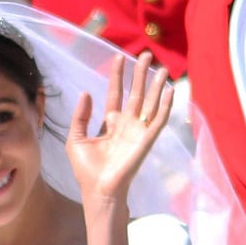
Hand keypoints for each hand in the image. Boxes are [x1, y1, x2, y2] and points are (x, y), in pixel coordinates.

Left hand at [66, 51, 172, 205]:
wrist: (97, 190)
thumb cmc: (86, 169)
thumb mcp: (76, 138)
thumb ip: (80, 116)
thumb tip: (86, 92)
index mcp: (109, 123)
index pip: (116, 93)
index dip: (118, 76)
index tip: (119, 57)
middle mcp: (126, 124)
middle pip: (135, 93)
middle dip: (139, 74)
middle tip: (144, 54)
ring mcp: (138, 131)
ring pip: (149, 102)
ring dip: (155, 85)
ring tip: (161, 67)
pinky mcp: (146, 140)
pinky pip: (159, 120)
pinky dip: (166, 105)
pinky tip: (169, 90)